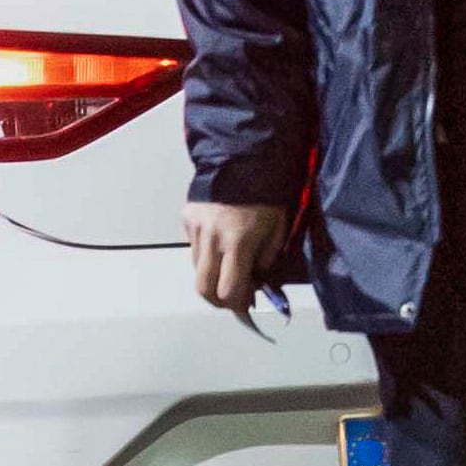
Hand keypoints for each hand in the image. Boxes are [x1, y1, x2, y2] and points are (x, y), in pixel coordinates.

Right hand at [185, 199, 291, 318]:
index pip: (228, 290)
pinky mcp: (187, 218)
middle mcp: (212, 238)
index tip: (245, 306)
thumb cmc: (266, 194)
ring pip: (197, 268)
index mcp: (238, 242)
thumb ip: (266, 259)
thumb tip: (255, 282)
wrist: (243, 159)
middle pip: (203, 288)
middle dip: (217, 300)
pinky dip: (206, 252)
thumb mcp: (278, 228)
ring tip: (228, 268)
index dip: (236, 304)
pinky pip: (194, 246)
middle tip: (230, 299)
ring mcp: (196, 228)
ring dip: (211, 275)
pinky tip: (220, 241)